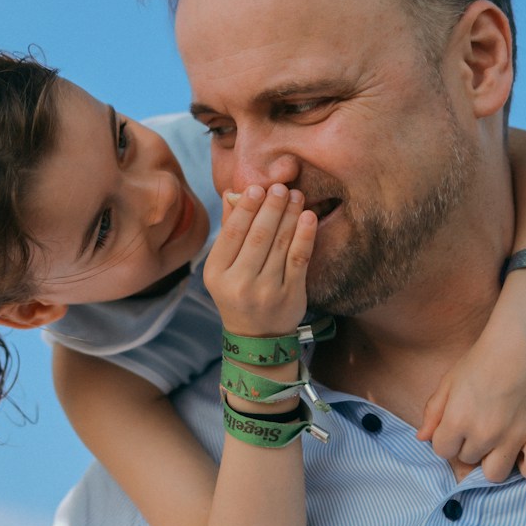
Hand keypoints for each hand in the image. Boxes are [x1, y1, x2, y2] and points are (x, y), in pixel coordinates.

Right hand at [203, 184, 315, 338]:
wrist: (258, 337)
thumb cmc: (238, 293)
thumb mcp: (224, 267)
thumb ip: (229, 231)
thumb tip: (233, 193)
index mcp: (217, 273)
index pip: (233, 233)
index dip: (246, 208)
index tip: (257, 188)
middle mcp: (239, 283)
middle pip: (258, 236)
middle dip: (271, 207)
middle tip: (281, 187)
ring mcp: (266, 290)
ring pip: (280, 244)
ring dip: (289, 215)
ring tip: (296, 196)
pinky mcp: (290, 294)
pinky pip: (299, 258)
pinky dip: (305, 235)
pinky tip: (308, 217)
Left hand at [417, 311, 525, 482]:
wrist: (520, 343)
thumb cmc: (481, 359)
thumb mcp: (449, 381)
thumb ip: (433, 412)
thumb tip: (422, 438)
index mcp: (457, 420)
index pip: (442, 451)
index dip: (447, 439)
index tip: (456, 427)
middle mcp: (484, 434)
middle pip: (467, 461)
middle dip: (468, 447)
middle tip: (479, 426)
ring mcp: (513, 437)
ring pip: (495, 474)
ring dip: (492, 461)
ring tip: (497, 443)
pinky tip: (522, 453)